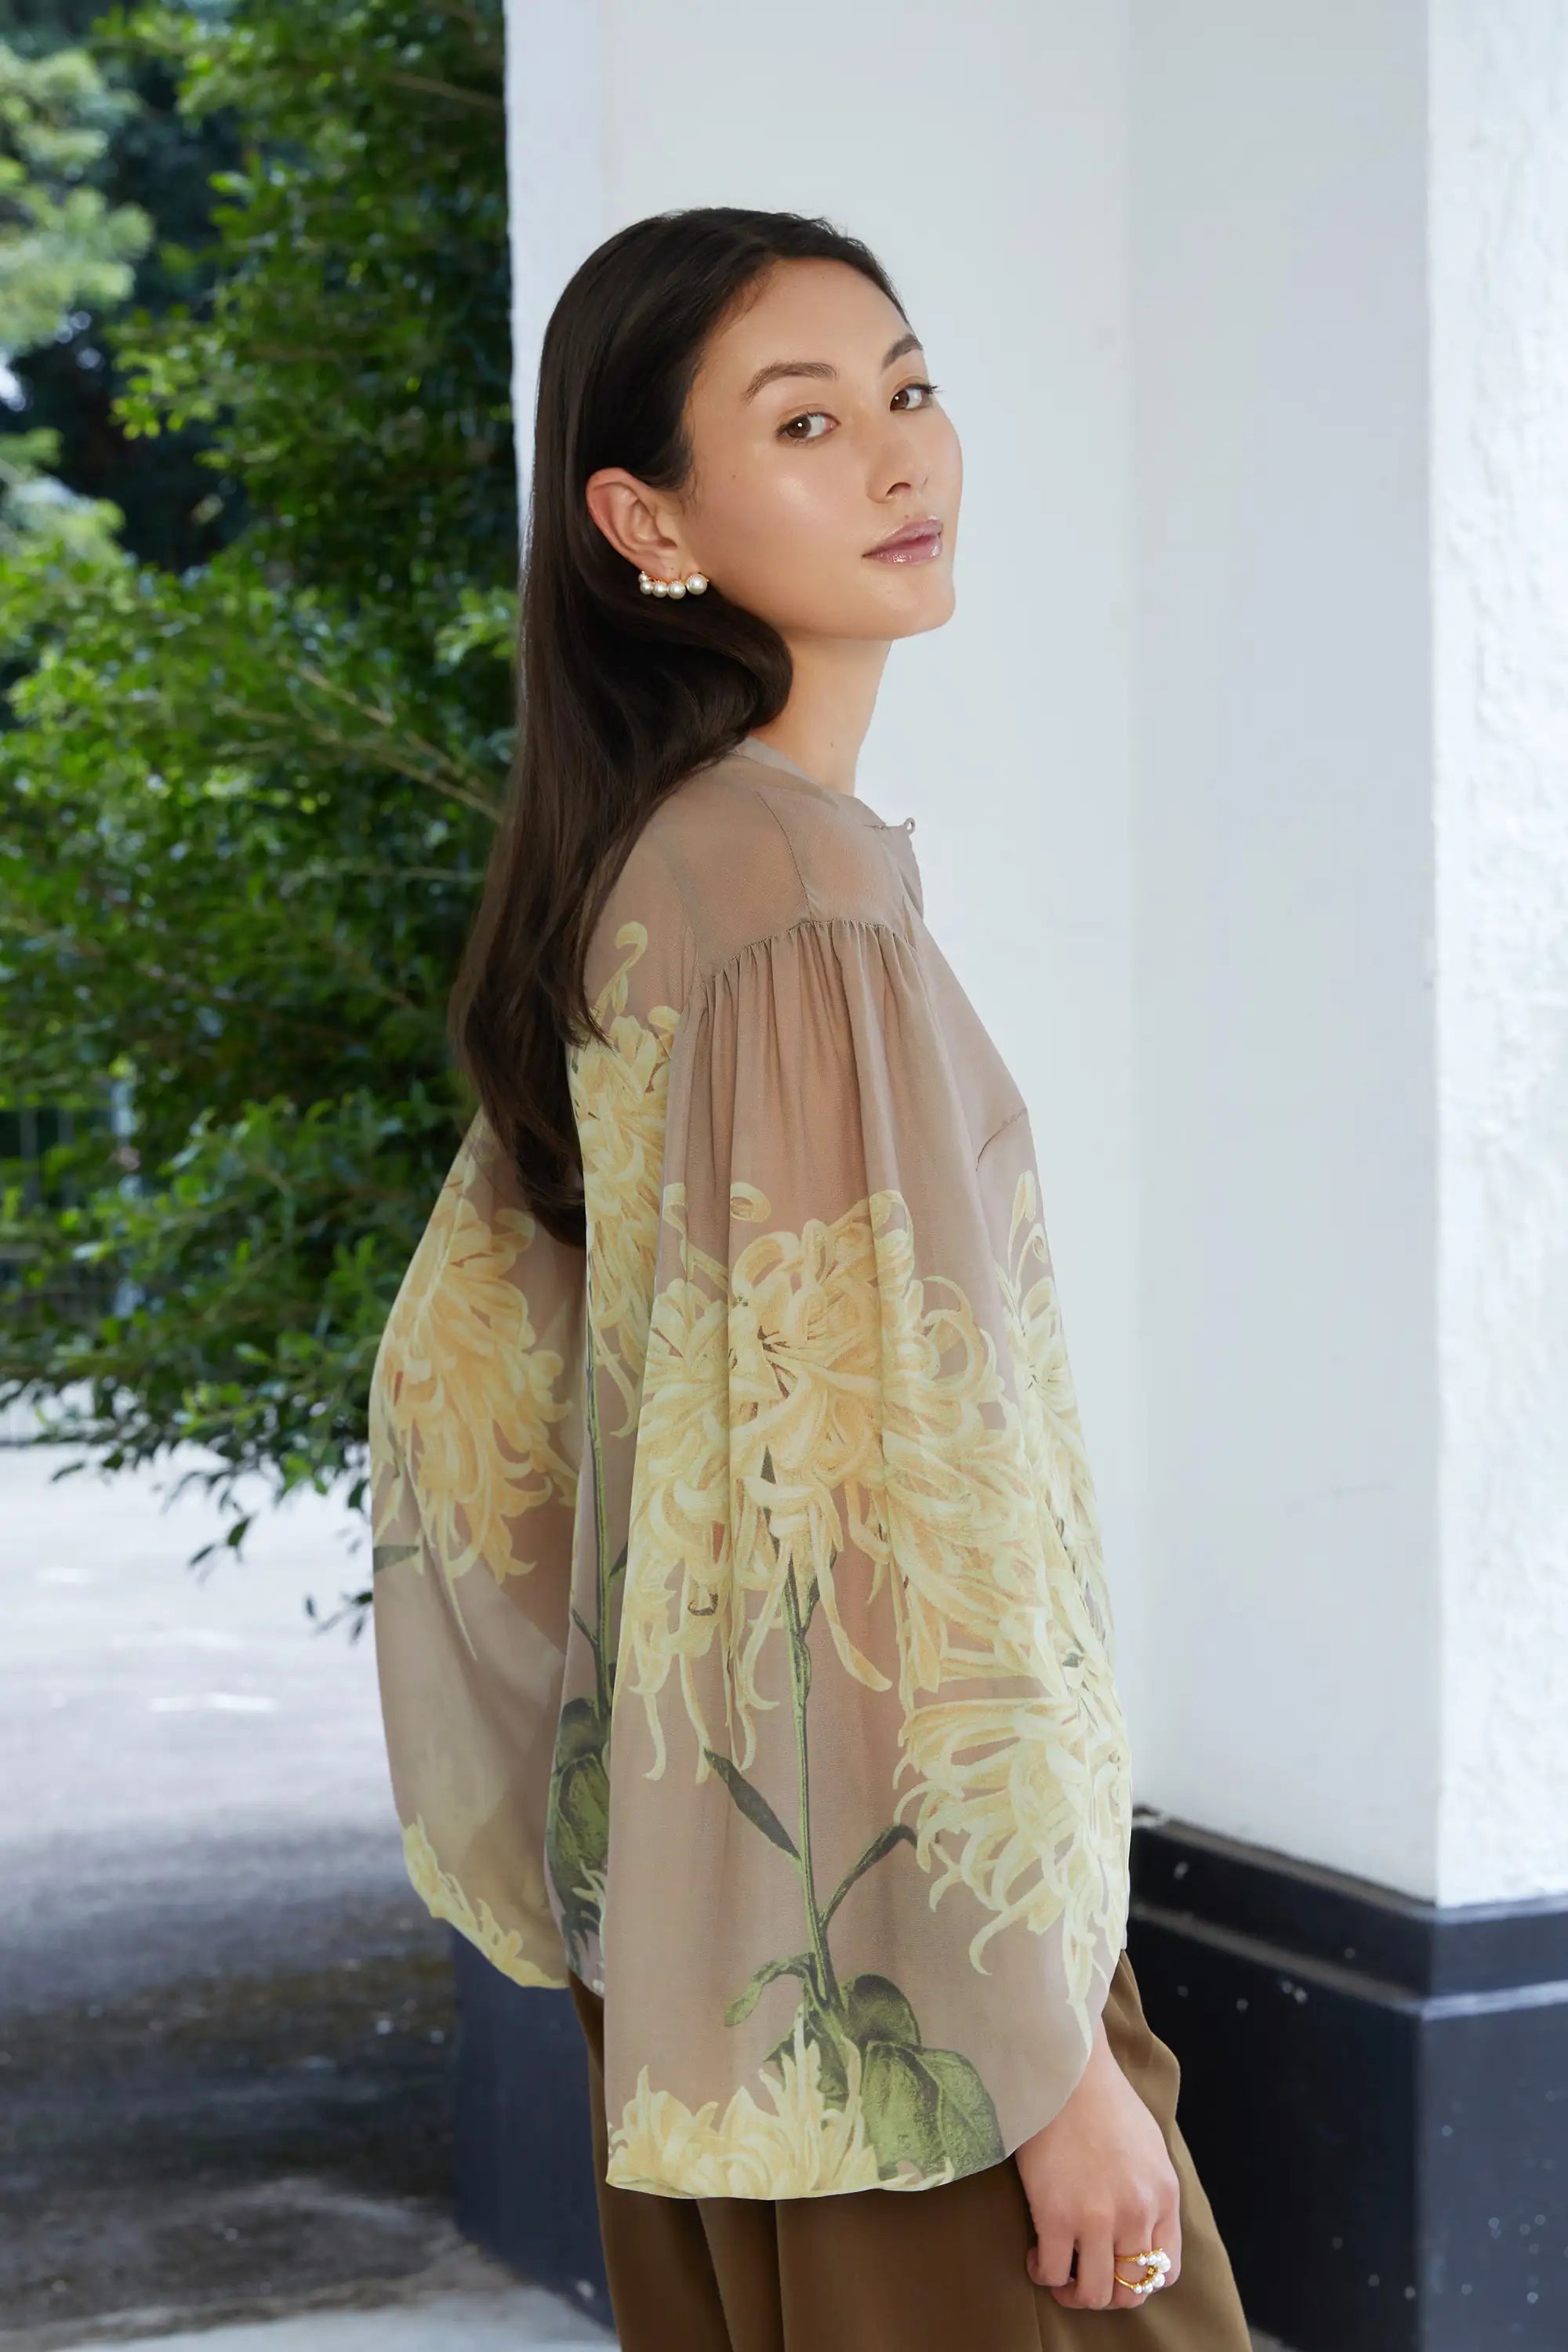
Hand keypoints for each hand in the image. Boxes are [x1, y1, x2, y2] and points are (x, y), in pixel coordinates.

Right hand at [1014, 2011, 1182, 2310]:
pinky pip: (1053, 2273)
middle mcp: (1137, 2215)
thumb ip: (1151, 2192)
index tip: (1116, 2267)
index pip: (1165, 2271)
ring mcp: (1096, 2220)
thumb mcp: (1149, 2149)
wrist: (1067, 2071)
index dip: (1139, 2280)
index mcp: (1163, 2198)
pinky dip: (1043, 2273)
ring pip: (1093, 2293)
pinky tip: (1036, 2255)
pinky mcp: (1055, 2216)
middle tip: (1083, 2276)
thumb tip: (1140, 2229)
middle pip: (1130, 2290)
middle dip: (1106, 2293)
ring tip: (1059, 2271)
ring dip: (1074, 2292)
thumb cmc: (1104, 2101)